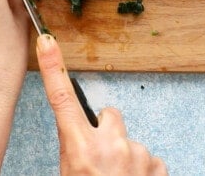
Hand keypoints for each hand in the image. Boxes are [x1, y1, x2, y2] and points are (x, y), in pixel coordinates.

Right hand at [36, 34, 167, 175]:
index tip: (47, 41)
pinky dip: (143, 170)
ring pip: (130, 141)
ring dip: (125, 157)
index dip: (53, 66)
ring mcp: (136, 154)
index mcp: (81, 149)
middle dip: (107, 131)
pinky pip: (149, 158)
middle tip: (103, 160)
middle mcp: (110, 145)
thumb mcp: (70, 173)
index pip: (62, 98)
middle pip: (110, 116)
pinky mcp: (156, 165)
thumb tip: (81, 138)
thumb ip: (76, 148)